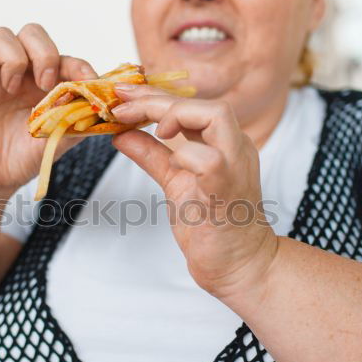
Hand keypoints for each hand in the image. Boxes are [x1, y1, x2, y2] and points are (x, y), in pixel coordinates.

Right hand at [0, 24, 97, 197]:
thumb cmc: (24, 158)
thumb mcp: (57, 143)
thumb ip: (77, 123)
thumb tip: (102, 108)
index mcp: (47, 83)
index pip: (66, 58)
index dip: (79, 66)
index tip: (86, 82)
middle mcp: (22, 72)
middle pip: (33, 32)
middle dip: (43, 52)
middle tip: (44, 83)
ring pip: (1, 35)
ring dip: (11, 59)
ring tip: (11, 90)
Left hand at [111, 84, 279, 301]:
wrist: (240, 267)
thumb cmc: (213, 226)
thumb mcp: (175, 181)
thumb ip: (152, 156)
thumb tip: (122, 134)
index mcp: (225, 143)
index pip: (193, 104)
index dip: (155, 95)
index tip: (122, 95)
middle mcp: (236, 148)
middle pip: (205, 102)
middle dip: (158, 99)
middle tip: (122, 107)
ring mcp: (235, 168)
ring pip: (217, 116)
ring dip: (177, 116)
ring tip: (151, 131)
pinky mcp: (227, 193)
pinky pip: (210, 161)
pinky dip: (185, 155)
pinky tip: (172, 163)